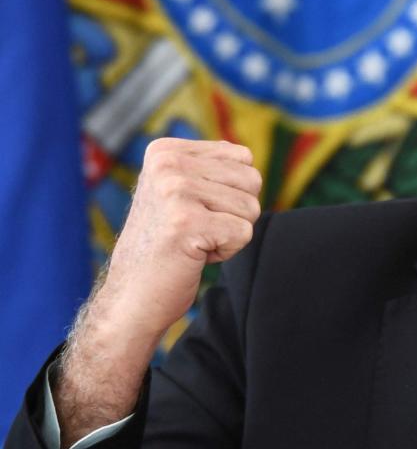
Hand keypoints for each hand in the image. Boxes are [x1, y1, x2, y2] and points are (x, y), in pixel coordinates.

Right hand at [101, 138, 262, 336]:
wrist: (132, 297)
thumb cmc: (164, 245)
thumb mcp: (178, 191)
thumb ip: (210, 168)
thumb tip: (247, 157)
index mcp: (165, 151)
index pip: (242, 157)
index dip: (230, 191)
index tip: (193, 210)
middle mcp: (167, 164)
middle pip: (251, 180)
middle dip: (235, 212)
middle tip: (196, 229)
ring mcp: (175, 192)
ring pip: (251, 207)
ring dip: (230, 233)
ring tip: (193, 241)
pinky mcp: (187, 223)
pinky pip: (243, 233)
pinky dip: (227, 252)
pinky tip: (194, 255)